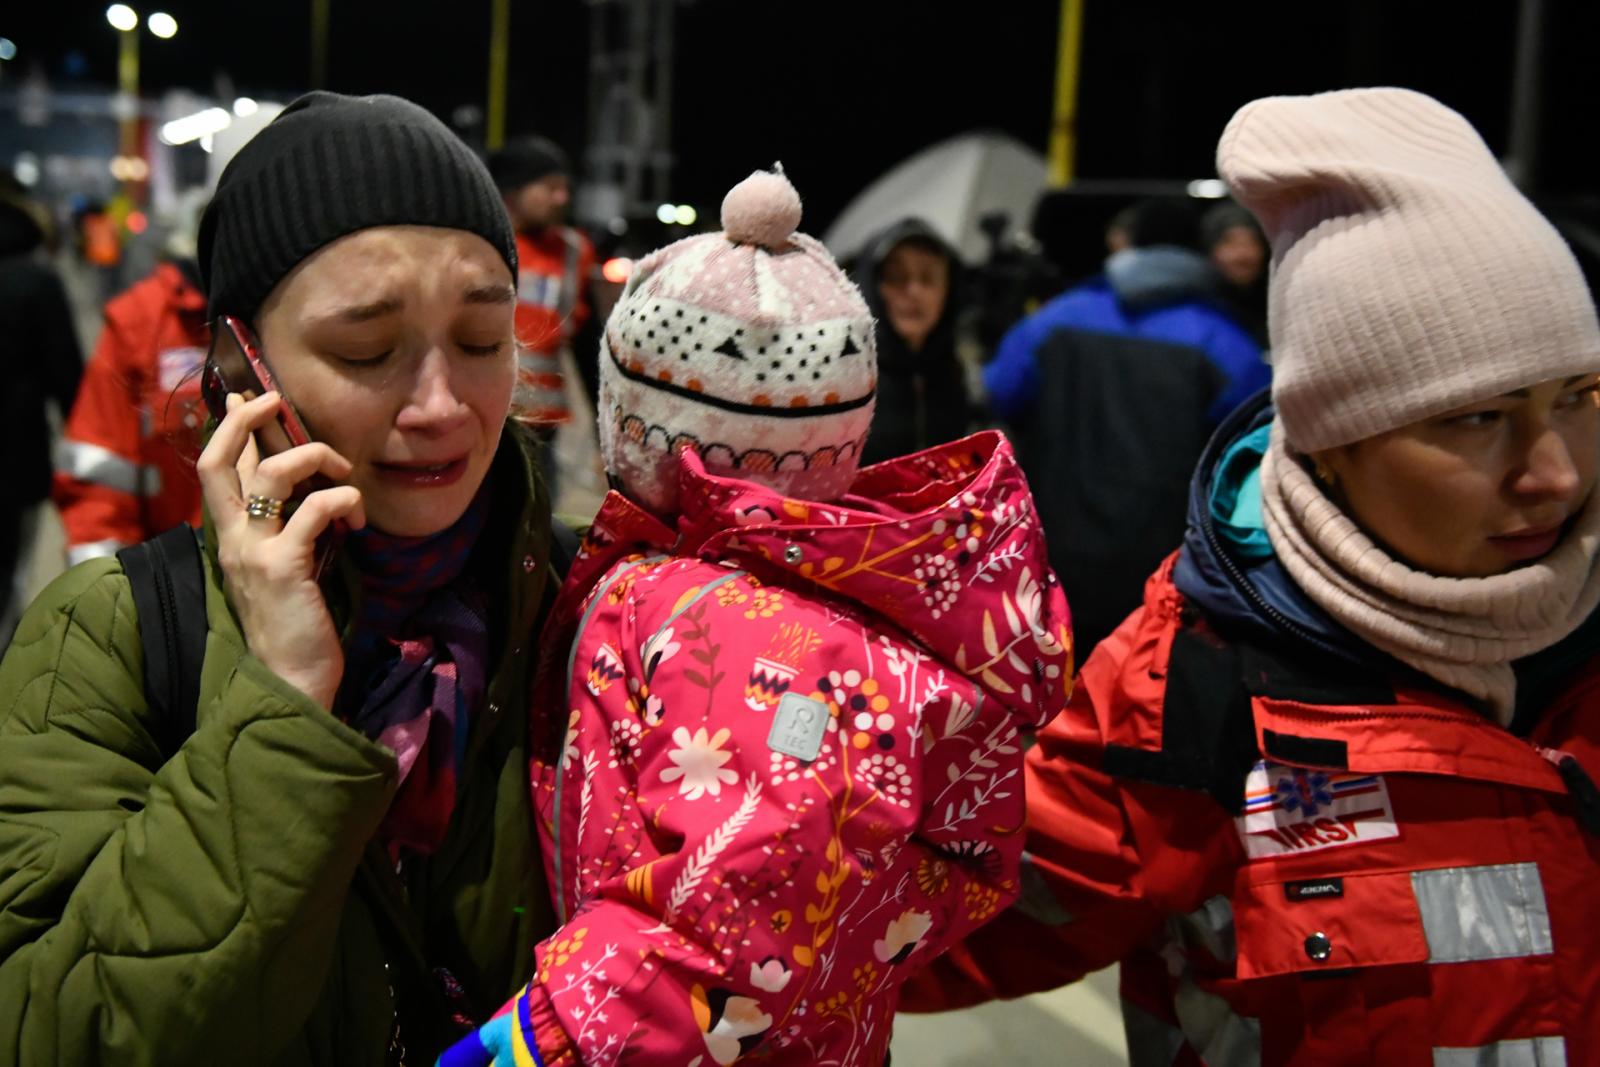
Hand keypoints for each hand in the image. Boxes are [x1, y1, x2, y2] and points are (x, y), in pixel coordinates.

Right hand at [197, 392, 365, 709]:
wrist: (291, 682)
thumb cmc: (295, 628)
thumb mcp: (283, 571)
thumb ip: (285, 533)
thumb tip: (308, 497)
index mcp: (230, 539)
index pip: (217, 471)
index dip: (228, 429)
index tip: (243, 397)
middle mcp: (232, 540)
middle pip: (220, 461)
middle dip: (246, 420)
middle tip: (273, 398)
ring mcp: (253, 552)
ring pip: (272, 474)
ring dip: (314, 457)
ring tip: (342, 470)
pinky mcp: (283, 566)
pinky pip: (314, 509)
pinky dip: (344, 501)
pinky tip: (359, 521)